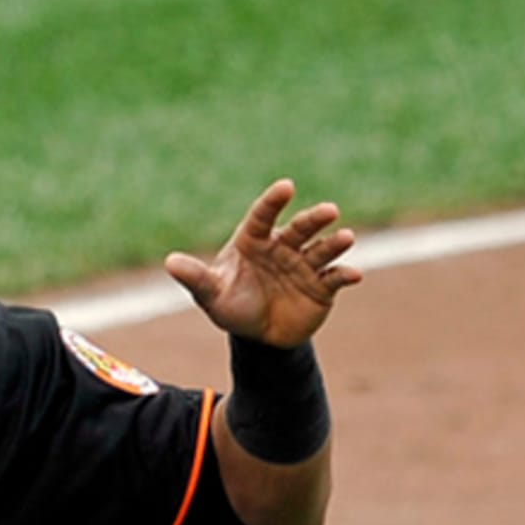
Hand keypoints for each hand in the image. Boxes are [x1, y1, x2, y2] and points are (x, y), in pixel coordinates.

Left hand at [165, 179, 362, 347]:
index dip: (273, 202)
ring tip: (346, 238)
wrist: (258, 338)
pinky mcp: (322, 287)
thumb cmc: (232, 307)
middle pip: (300, 228)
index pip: (263, 216)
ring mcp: (305, 265)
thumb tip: (170, 263)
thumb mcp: (211, 294)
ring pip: (322, 249)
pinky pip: (335, 278)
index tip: (286, 187)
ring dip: (335, 243)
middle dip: (314, 219)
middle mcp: (283, 248)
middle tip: (329, 211)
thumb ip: (196, 277)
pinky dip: (344, 275)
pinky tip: (354, 275)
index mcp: (254, 242)